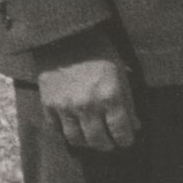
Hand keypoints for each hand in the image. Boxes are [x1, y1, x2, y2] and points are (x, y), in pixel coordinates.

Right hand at [35, 31, 138, 151]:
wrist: (64, 37)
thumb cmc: (100, 53)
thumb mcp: (121, 74)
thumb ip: (128, 102)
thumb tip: (135, 126)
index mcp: (110, 96)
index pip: (121, 130)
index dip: (126, 140)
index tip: (127, 141)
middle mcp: (87, 105)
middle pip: (98, 140)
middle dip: (107, 146)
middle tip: (111, 144)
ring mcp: (65, 107)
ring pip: (76, 139)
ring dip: (86, 143)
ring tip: (93, 140)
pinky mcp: (47, 104)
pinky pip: (57, 128)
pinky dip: (66, 132)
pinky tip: (74, 128)